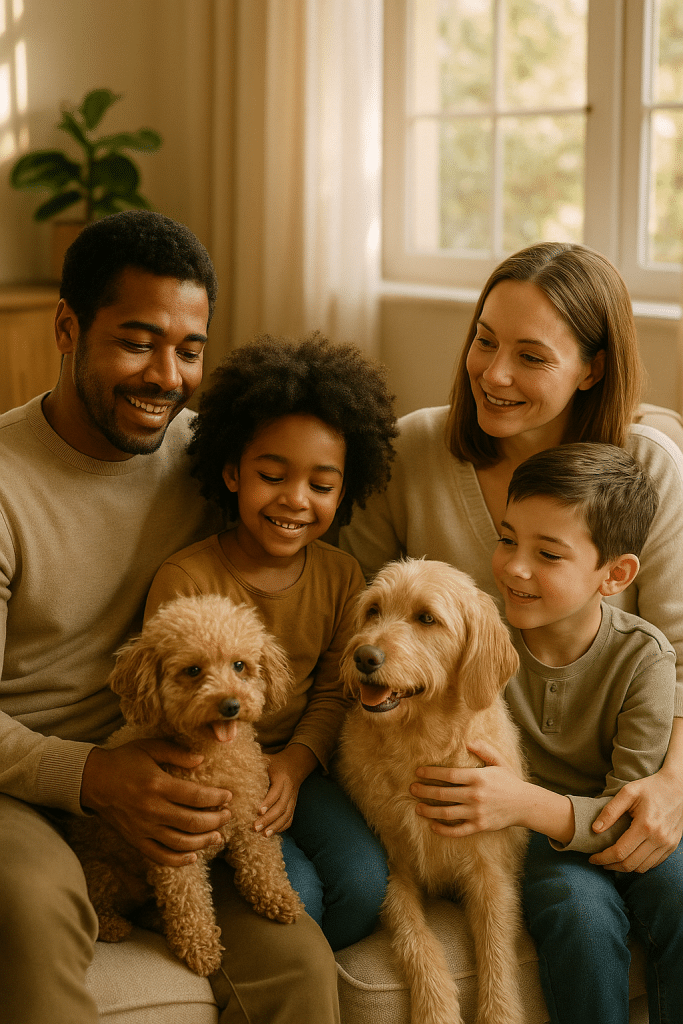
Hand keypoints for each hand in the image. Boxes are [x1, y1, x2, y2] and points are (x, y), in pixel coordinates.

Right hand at [81, 739, 231, 866]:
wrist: (92, 780)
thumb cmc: (123, 761)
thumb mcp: (149, 747)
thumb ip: (176, 753)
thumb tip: (201, 759)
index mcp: (157, 785)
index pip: (195, 796)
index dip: (216, 798)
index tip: (228, 796)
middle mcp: (152, 810)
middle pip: (193, 822)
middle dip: (216, 820)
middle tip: (228, 815)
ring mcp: (143, 828)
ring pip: (180, 843)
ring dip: (203, 841)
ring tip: (218, 836)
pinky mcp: (135, 840)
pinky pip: (160, 857)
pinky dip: (179, 860)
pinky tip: (193, 856)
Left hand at [254, 744, 317, 835]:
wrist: (295, 765)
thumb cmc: (275, 763)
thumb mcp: (266, 760)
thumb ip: (253, 765)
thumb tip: (232, 769)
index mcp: (282, 777)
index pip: (276, 792)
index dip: (268, 802)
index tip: (257, 811)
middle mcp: (289, 790)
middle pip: (281, 807)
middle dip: (268, 819)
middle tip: (255, 827)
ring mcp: (293, 799)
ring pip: (287, 815)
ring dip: (275, 826)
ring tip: (263, 835)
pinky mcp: (293, 806)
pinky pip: (289, 819)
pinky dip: (281, 828)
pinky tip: (271, 833)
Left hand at [411, 742, 524, 836]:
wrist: (525, 804)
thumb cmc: (509, 781)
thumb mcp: (499, 761)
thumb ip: (484, 749)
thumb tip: (468, 742)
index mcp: (478, 777)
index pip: (449, 774)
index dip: (431, 773)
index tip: (418, 772)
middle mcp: (475, 795)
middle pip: (443, 793)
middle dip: (424, 790)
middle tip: (412, 788)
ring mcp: (477, 812)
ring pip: (447, 812)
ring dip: (429, 810)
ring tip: (417, 807)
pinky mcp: (480, 826)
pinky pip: (457, 830)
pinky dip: (443, 830)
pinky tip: (433, 826)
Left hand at [590, 768, 682, 872]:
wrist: (677, 788)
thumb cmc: (650, 788)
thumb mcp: (627, 793)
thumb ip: (610, 811)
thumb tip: (595, 829)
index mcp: (645, 825)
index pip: (620, 852)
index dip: (603, 858)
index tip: (593, 858)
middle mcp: (658, 838)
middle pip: (630, 864)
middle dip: (611, 866)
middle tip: (600, 862)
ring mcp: (667, 844)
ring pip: (642, 867)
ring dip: (624, 868)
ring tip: (612, 862)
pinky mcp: (672, 846)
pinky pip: (653, 864)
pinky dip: (639, 865)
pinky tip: (629, 858)